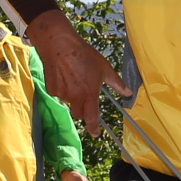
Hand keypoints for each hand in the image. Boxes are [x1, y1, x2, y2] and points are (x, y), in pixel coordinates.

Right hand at [25, 10, 116, 132]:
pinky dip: (62, 89)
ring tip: (74, 78)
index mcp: (89, 94)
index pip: (92, 117)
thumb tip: (129, 92)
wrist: (59, 46)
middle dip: (83, 109)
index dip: (94, 128)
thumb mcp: (104, 68)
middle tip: (86, 95)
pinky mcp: (52, 90)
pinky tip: (64, 76)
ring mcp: (62, 95)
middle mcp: (75, 98)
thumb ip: (116, 83)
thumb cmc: (84, 55)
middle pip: (79, 113)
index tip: (96, 134)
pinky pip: (59, 95)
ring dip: (73, 97)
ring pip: (69, 102)